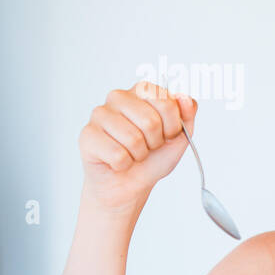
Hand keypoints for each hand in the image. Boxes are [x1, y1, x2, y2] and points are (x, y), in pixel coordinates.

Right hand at [79, 80, 198, 213]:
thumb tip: (184, 97)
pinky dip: (124, 164)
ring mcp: (99, 113)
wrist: (132, 183)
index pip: (166, 102)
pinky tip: (118, 161)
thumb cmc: (154, 156)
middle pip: (150, 121)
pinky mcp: (87, 134)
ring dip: (139, 154)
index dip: (172, 127)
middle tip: (148, 146)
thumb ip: (187, 114)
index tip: (166, 134)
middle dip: (155, 142)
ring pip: (133, 138)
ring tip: (133, 153)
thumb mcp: (181, 135)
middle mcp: (118, 96)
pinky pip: (117, 154)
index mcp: (142, 91)